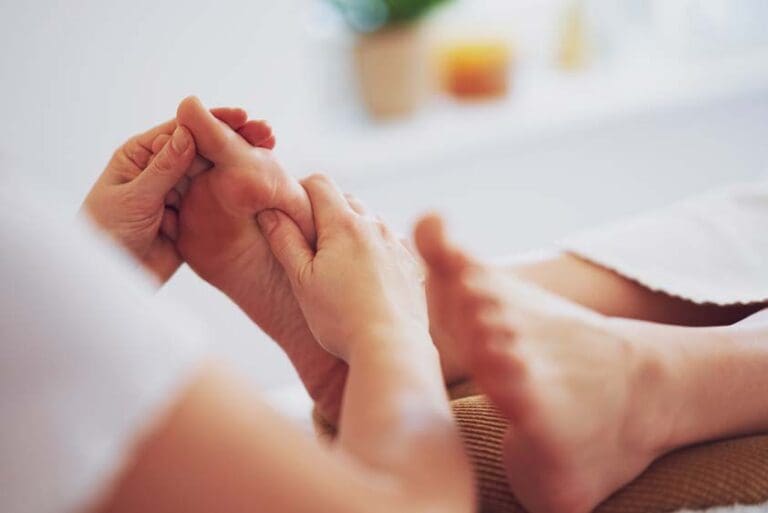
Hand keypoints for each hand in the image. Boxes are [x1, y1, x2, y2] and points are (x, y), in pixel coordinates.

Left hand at [81, 106, 265, 283]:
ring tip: (271, 157)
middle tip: (265, 133)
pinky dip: (238, 194)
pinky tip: (260, 188)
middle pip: (205, 148)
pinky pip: (217, 202)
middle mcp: (163, 170)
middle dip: (235, 138)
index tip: (241, 118)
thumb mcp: (133, 198)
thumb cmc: (104, 233)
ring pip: (215, 174)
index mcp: (142, 156)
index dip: (213, 121)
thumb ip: (162, 169)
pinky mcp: (192, 218)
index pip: (182, 130)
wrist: (109, 277)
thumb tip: (187, 134)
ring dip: (240, 164)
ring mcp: (180, 194)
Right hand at [257, 174, 427, 360]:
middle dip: (326, 212)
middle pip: (346, 200)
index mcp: (344, 224)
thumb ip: (284, 240)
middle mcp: (376, 226)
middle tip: (311, 244)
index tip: (291, 213)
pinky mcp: (412, 265)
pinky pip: (391, 244)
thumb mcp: (302, 280)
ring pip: (371, 222)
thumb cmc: (340, 318)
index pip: (320, 183)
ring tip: (339, 265)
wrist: (391, 347)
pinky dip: (376, 250)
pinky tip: (366, 278)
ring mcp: (398, 244)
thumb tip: (270, 210)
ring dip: (353, 231)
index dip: (300, 190)